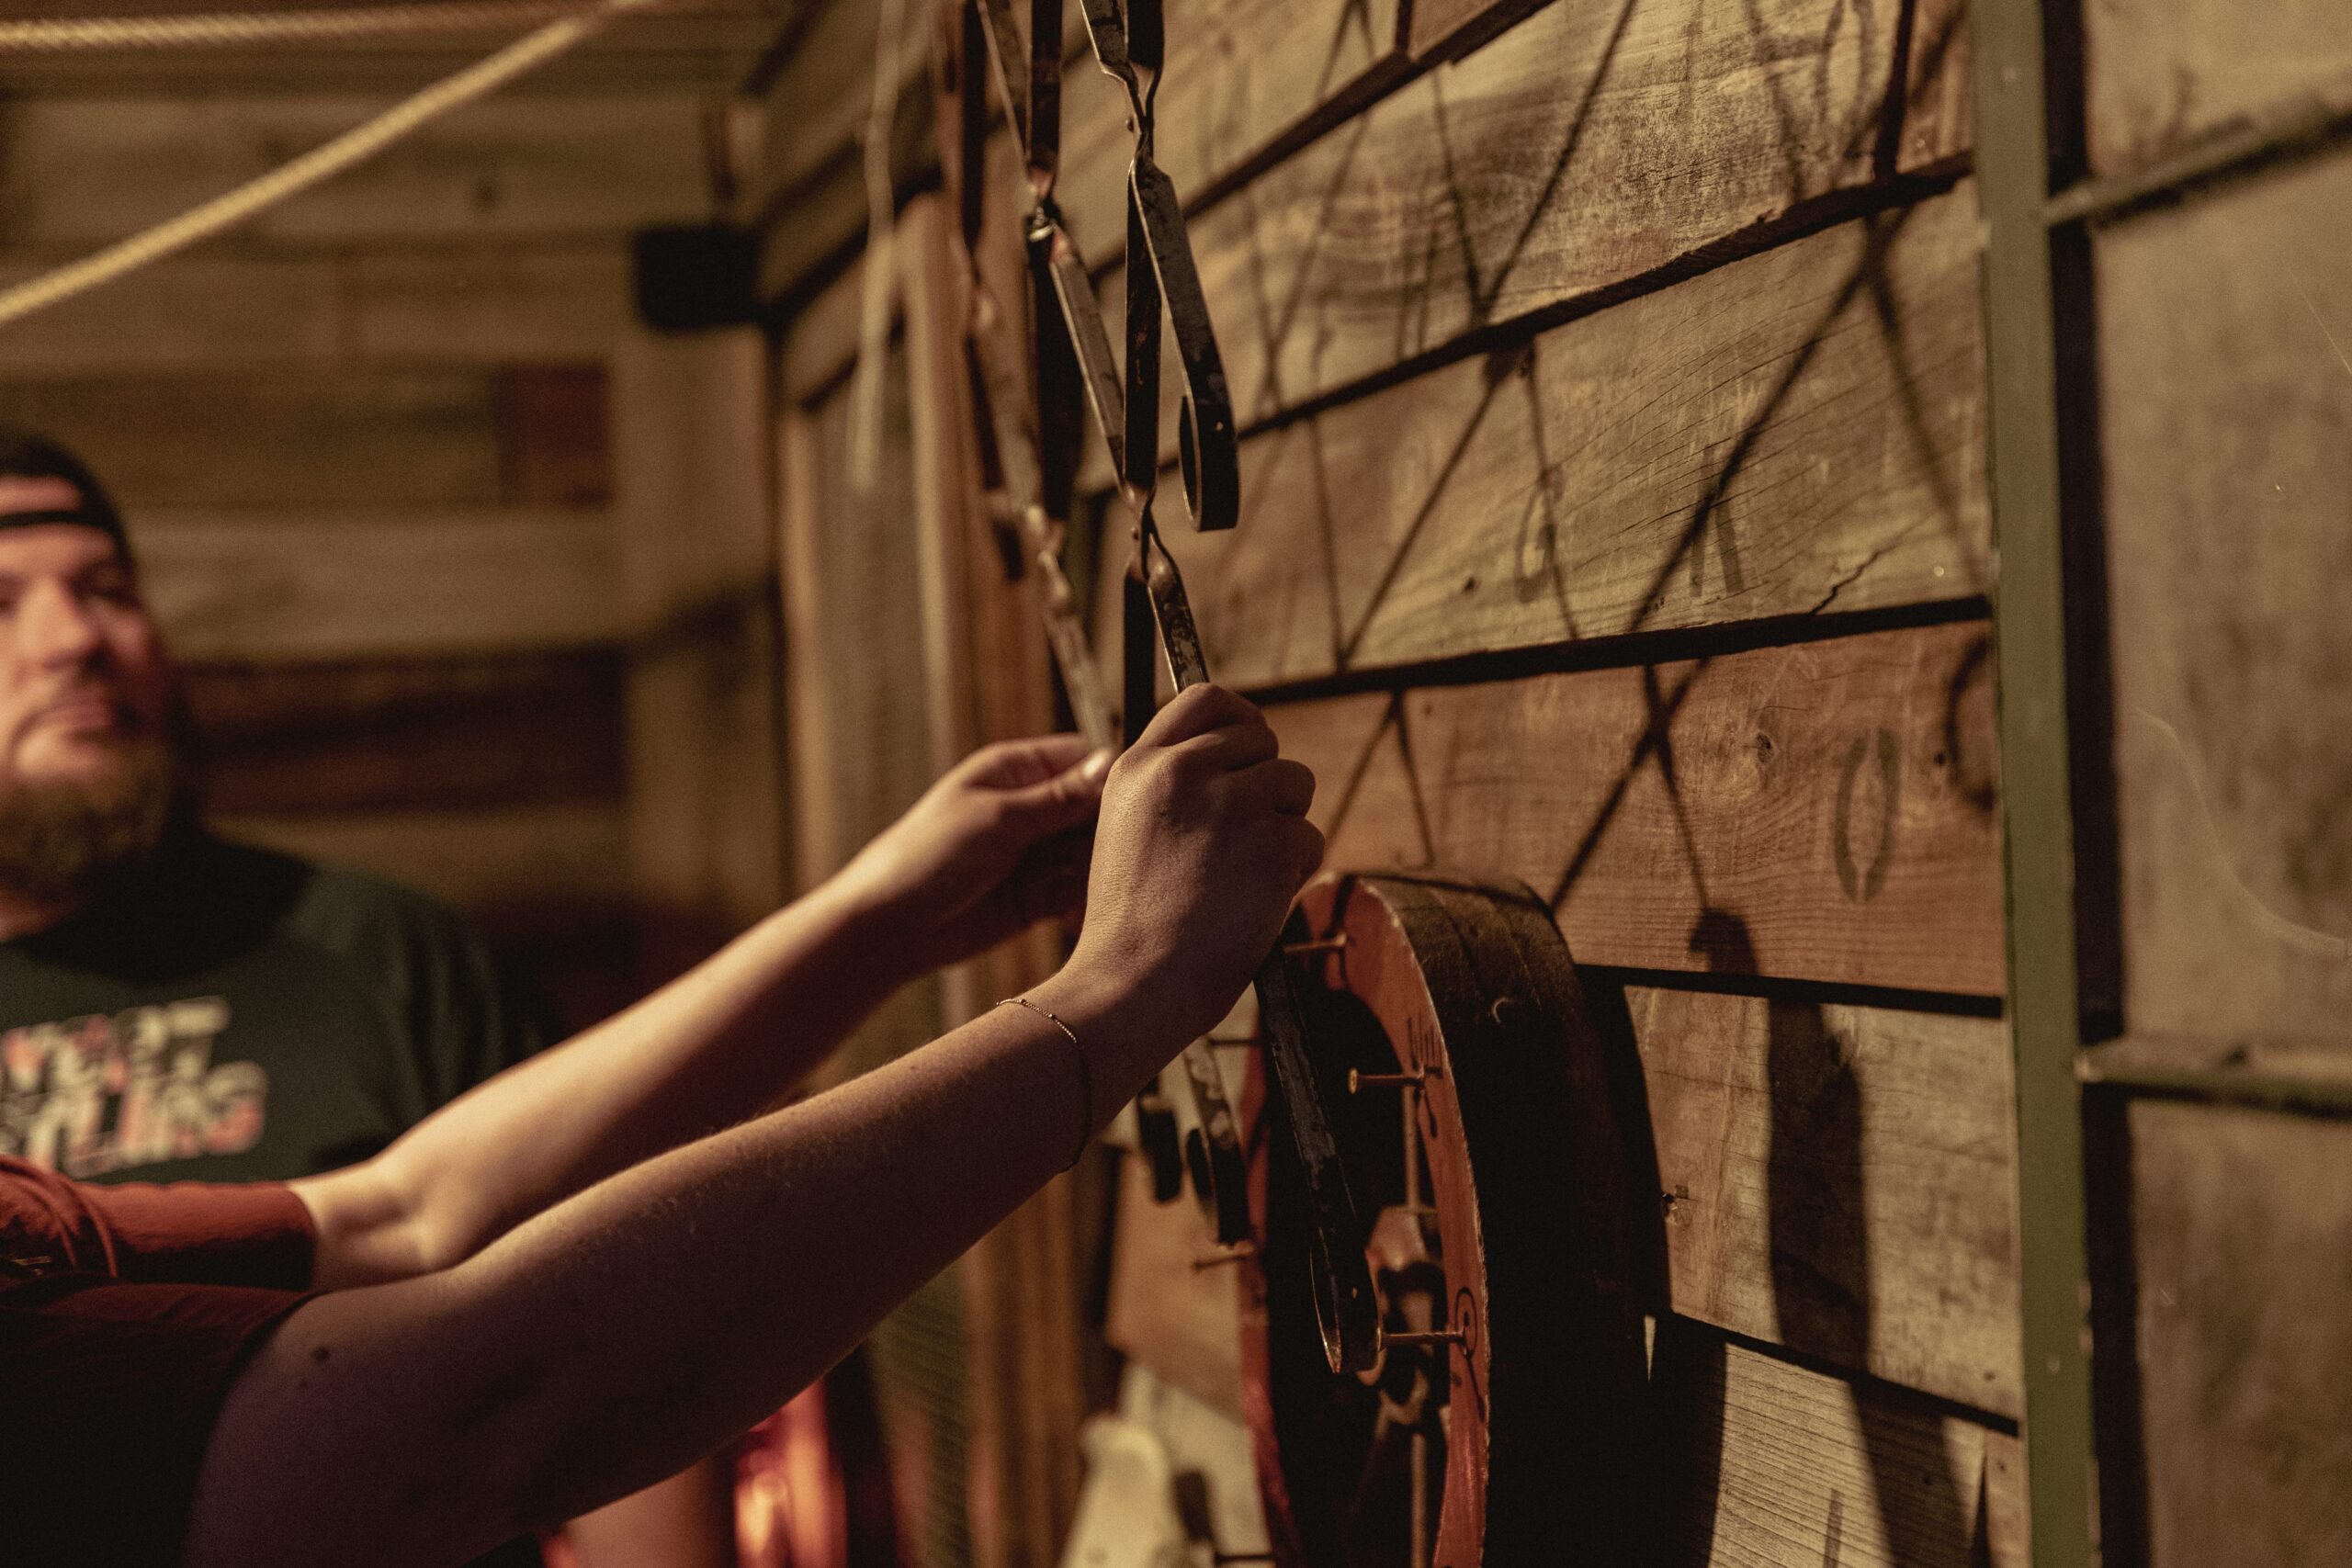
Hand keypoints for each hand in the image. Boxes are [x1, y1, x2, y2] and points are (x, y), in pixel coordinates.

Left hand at [825, 734, 1112, 976]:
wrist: (890, 926)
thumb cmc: (928, 855)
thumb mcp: (998, 818)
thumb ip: (1059, 797)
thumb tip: (1110, 762)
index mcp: (1015, 772)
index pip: (1083, 762)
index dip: (1110, 780)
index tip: (1132, 804)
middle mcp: (1030, 809)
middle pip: (1094, 810)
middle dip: (1110, 832)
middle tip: (1118, 855)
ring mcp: (1034, 854)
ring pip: (1090, 854)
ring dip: (1101, 870)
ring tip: (1102, 889)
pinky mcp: (1036, 897)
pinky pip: (1076, 893)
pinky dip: (1085, 902)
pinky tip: (1079, 915)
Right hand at [1052, 685, 1322, 1049]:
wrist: (1132, 983)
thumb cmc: (1132, 924)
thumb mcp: (1128, 828)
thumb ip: (1173, 785)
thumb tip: (1239, 759)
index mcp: (1139, 766)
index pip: (1206, 699)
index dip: (1241, 718)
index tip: (1253, 747)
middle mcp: (1182, 772)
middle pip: (1263, 741)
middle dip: (1267, 785)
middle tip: (1244, 840)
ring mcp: (1229, 804)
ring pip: (1295, 784)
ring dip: (1285, 827)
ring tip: (1242, 875)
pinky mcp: (1269, 843)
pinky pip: (1310, 838)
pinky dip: (1295, 871)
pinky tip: (1255, 901)